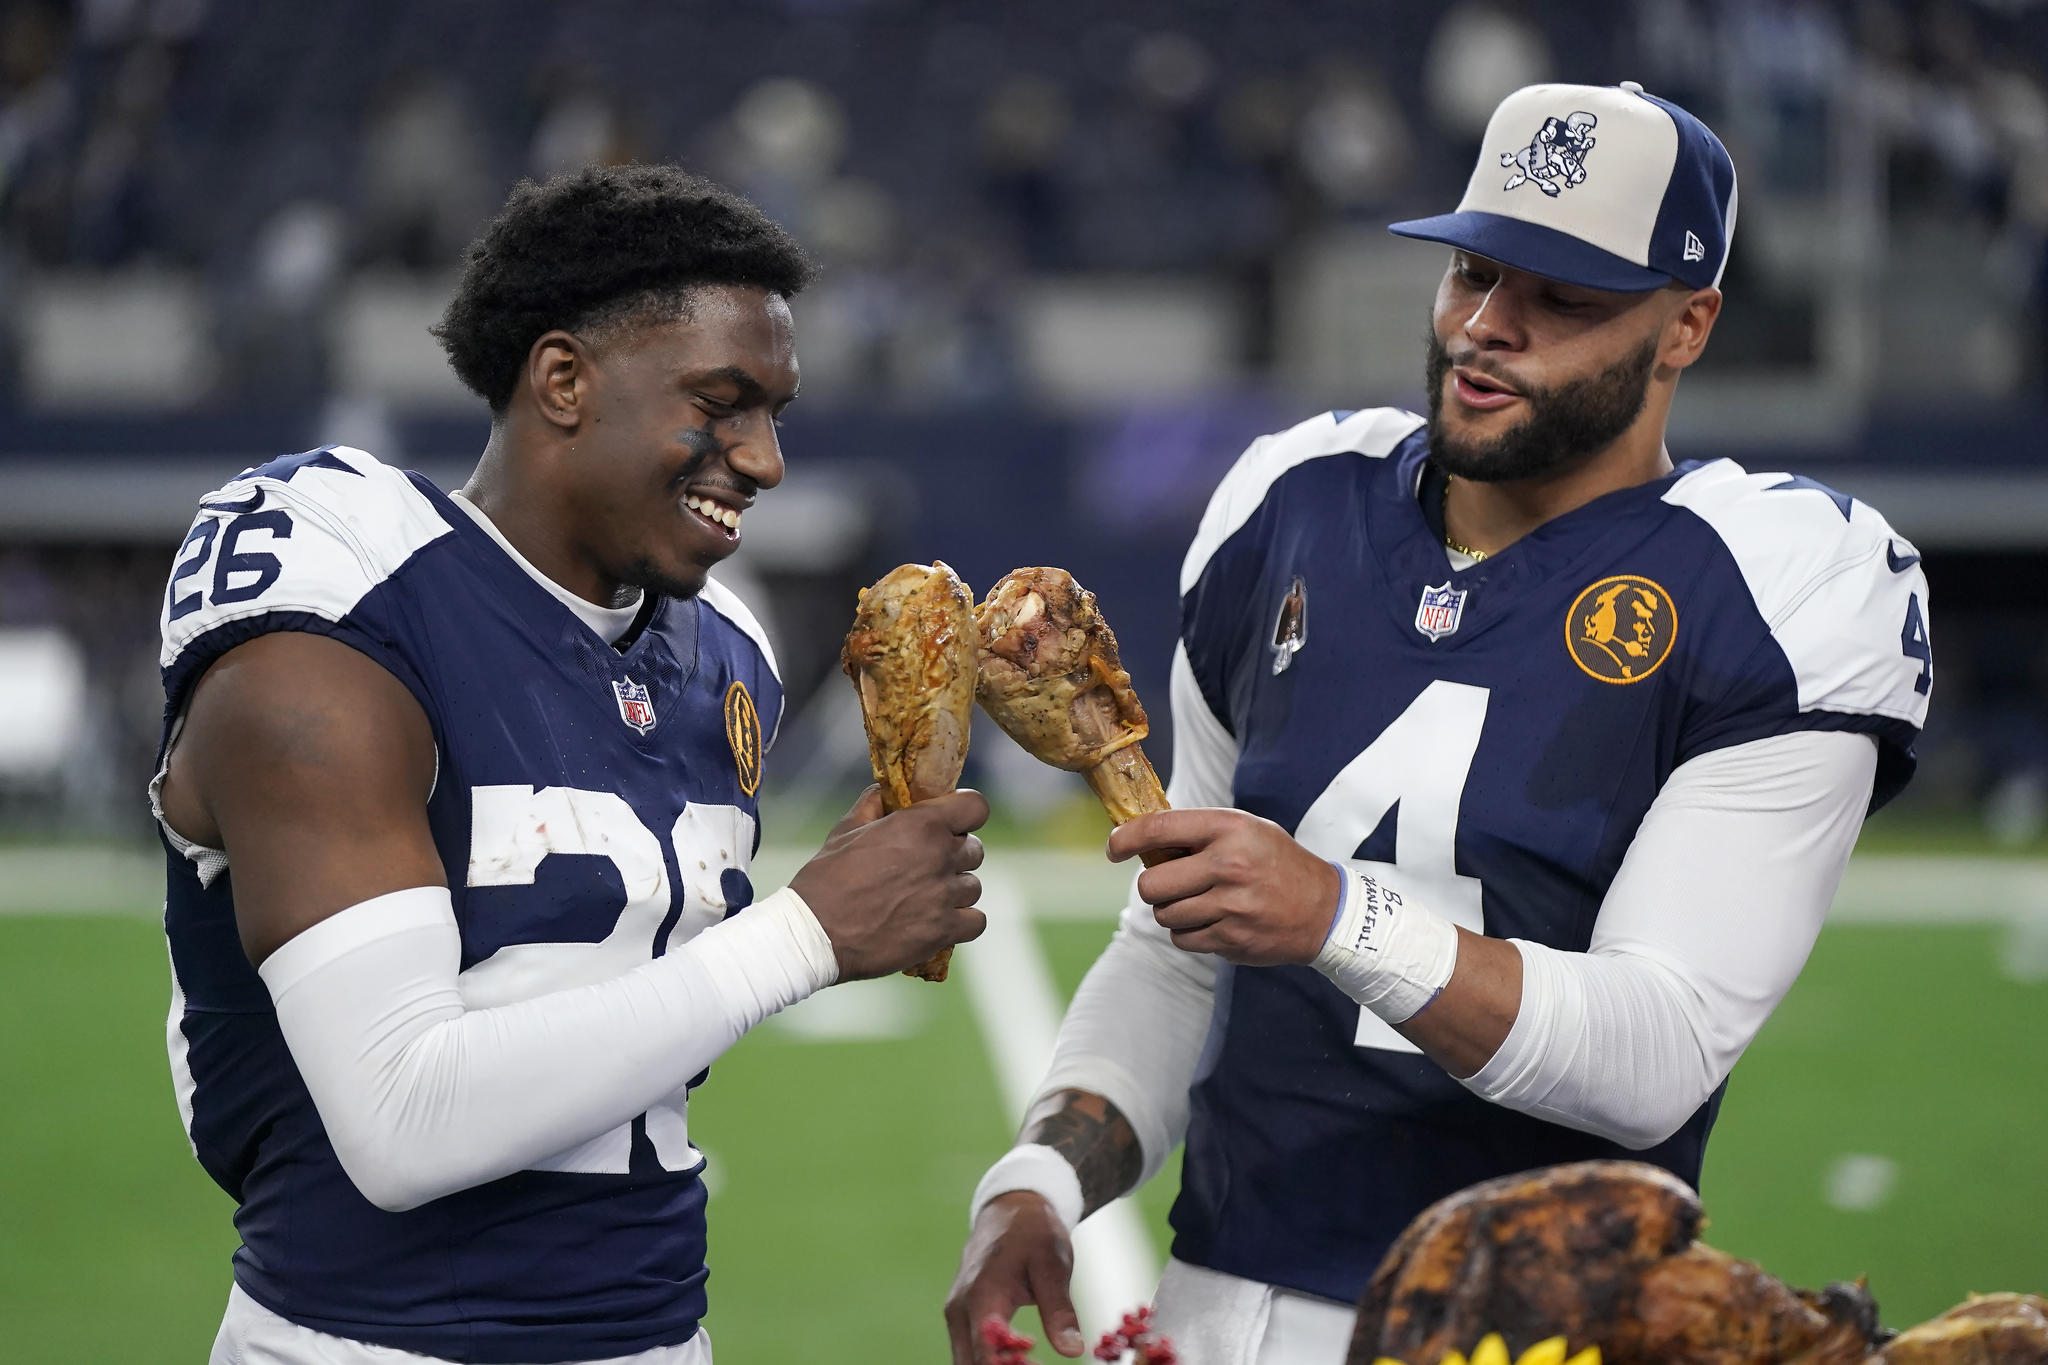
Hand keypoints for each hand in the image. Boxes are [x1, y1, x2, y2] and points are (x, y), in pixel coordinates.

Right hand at [791, 786, 988, 980]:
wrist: (816, 932)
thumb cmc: (826, 878)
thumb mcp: (846, 830)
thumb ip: (873, 805)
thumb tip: (884, 791)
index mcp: (920, 825)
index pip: (975, 807)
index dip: (966, 814)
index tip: (952, 824)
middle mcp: (939, 856)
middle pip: (974, 849)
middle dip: (954, 855)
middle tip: (926, 866)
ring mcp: (944, 895)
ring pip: (972, 887)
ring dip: (954, 891)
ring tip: (925, 898)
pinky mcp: (944, 931)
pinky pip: (975, 922)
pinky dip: (961, 922)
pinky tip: (939, 921)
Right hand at [944, 1192, 1083, 1362]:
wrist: (1010, 1208)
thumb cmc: (1033, 1233)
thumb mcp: (1053, 1266)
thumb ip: (1059, 1311)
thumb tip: (1072, 1351)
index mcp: (982, 1296)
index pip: (986, 1355)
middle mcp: (960, 1310)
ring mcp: (956, 1314)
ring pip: (966, 1362)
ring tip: (1032, 1362)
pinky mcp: (960, 1316)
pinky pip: (969, 1351)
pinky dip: (991, 1361)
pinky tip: (1020, 1358)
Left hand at [1108, 807, 1339, 965]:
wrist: (1324, 910)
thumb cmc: (1277, 863)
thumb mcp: (1246, 830)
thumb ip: (1199, 832)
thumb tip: (1142, 839)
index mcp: (1229, 829)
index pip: (1158, 828)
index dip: (1125, 839)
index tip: (1115, 847)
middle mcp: (1229, 865)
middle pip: (1151, 884)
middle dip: (1153, 886)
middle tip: (1170, 884)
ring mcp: (1231, 906)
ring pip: (1164, 914)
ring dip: (1173, 910)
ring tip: (1198, 902)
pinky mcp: (1232, 939)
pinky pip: (1183, 939)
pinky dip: (1189, 933)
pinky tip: (1212, 921)